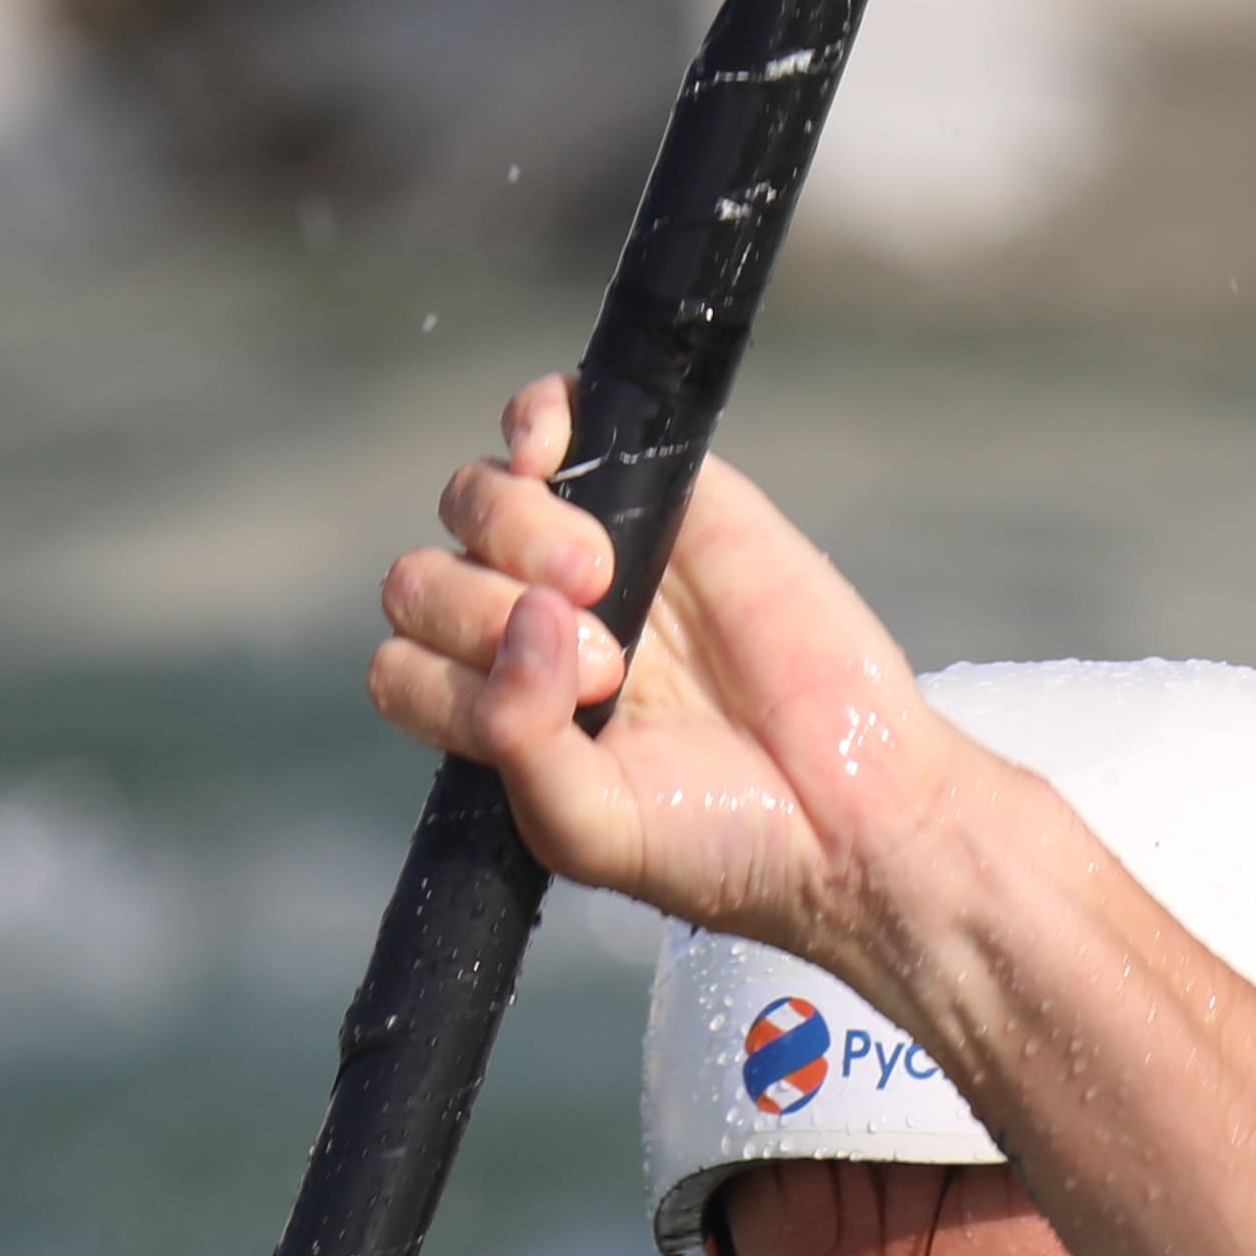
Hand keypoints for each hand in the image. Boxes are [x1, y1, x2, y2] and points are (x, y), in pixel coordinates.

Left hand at [368, 373, 991, 978]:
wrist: (850, 807)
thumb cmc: (720, 837)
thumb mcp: (589, 827)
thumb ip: (516, 742)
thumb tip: (523, 620)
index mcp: (500, 719)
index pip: (404, 668)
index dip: (455, 680)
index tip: (567, 714)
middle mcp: (528, 634)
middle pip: (423, 579)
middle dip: (487, 614)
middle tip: (608, 666)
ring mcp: (588, 556)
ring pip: (473, 498)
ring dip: (516, 531)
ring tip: (606, 579)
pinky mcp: (659, 492)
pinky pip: (548, 417)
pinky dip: (534, 418)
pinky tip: (549, 455)